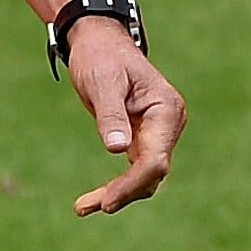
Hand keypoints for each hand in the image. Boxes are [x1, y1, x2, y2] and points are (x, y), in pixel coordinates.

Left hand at [60, 24, 185, 214]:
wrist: (99, 43)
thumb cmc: (101, 57)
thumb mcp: (103, 83)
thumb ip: (111, 115)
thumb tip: (118, 149)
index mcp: (166, 110)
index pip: (156, 159)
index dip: (132, 183)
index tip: (106, 202)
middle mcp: (168, 125)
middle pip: (152, 172)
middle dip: (123, 192)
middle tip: (86, 207)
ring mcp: (158, 133)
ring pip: (145, 176)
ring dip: (118, 193)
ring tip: (82, 207)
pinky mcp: (144, 139)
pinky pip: (135, 169)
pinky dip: (117, 185)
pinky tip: (91, 200)